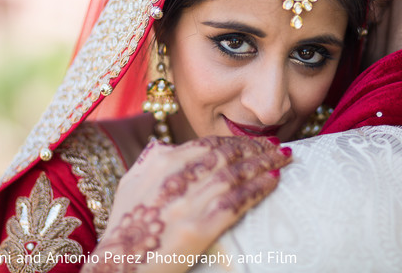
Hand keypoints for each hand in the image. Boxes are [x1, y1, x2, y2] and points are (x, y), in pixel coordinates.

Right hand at [81, 135, 291, 272]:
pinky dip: (257, 189)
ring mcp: (188, 203)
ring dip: (264, 165)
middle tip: (279, 149)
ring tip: (283, 161)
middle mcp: (176, 178)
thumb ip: (150, 159)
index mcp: (161, 162)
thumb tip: (166, 144)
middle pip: (228, 156)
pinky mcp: (198, 229)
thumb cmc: (124, 225)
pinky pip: (235, 203)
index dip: (239, 141)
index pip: (210, 144)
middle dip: (258, 149)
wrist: (118, 265)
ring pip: (235, 175)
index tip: (258, 142)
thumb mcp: (131, 182)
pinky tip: (273, 181)